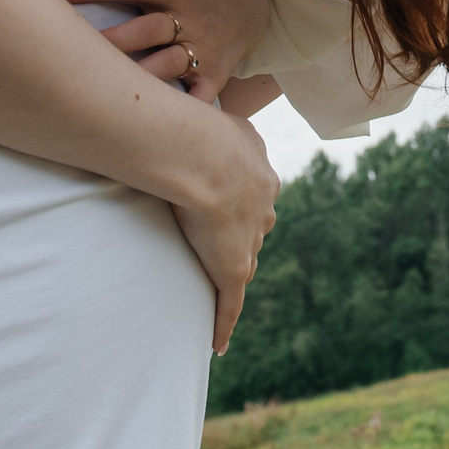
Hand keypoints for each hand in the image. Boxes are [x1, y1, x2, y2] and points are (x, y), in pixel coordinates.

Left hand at [53, 0, 273, 103]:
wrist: (256, 5)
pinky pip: (201, 98)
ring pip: (169, 64)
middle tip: (78, 49)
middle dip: (115, 39)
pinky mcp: (215, 75)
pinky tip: (162, 127)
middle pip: (147, 29)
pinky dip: (186, 112)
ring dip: (142, 76)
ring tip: (113, 91)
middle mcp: (185, 19)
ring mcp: (202, 49)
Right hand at [169, 109, 277, 352]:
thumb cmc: (199, 128)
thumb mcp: (212, 114)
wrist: (203, 155)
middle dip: (245, 237)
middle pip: (255, 231)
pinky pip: (228, 306)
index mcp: (260, 173)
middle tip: (226, 246)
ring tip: (220, 291)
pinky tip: (219, 346)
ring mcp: (248, 241)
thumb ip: (207, 118)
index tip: (230, 204)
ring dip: (234, 275)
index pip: (255, 194)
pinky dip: (224, 326)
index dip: (243, 201)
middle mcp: (262, 209)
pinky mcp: (231, 270)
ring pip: (245, 263)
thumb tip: (185, 102)